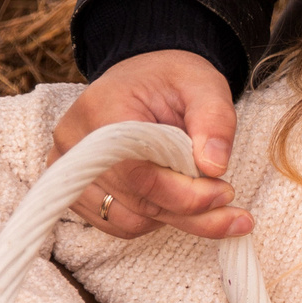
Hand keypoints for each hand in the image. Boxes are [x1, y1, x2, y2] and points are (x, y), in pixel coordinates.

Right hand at [52, 50, 248, 240]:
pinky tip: (175, 202)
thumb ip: (215, 121)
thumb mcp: (204, 85)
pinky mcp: (75, 190)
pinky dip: (152, 220)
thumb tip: (214, 167)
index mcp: (102, 111)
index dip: (185, 193)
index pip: (139, 172)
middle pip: (137, 200)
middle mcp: (75, 144)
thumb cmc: (172, 80)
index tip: (225, 193)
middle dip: (191, 211)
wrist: (142, 78)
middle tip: (233, 211)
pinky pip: (116, 224)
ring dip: (174, 219)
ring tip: (207, 202)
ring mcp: (68, 170)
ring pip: (128, 220)